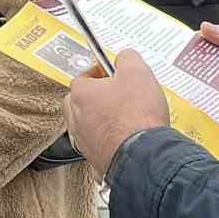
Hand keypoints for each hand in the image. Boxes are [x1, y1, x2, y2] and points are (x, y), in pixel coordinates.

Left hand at [65, 49, 169, 177]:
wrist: (143, 157)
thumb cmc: (136, 117)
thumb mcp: (137, 72)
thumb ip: (127, 58)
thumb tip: (124, 56)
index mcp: (80, 94)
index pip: (84, 77)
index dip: (102, 74)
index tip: (115, 75)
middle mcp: (76, 119)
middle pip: (82, 102)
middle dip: (99, 98)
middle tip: (120, 97)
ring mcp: (84, 142)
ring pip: (90, 125)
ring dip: (105, 120)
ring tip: (127, 119)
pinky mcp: (96, 160)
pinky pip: (101, 145)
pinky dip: (111, 141)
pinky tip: (128, 139)